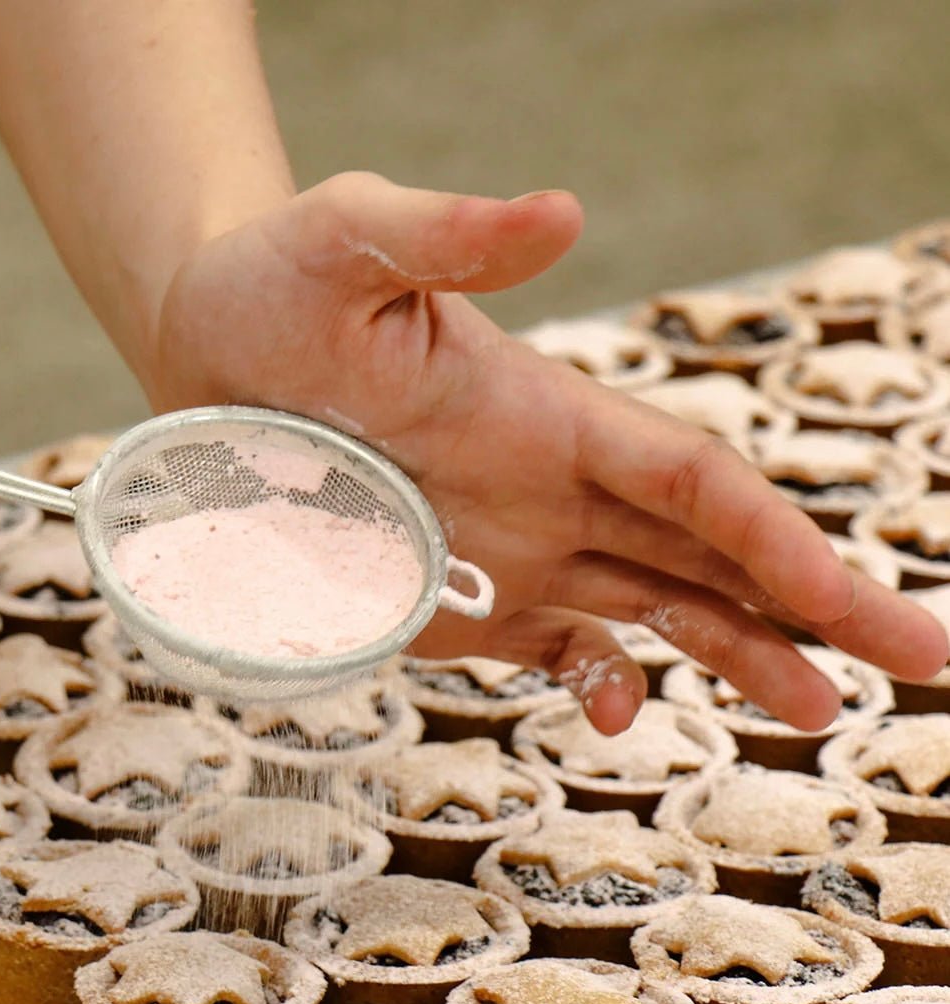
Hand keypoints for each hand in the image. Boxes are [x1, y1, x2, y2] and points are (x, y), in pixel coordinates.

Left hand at [153, 172, 947, 732]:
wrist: (202, 345)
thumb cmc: (273, 284)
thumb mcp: (347, 242)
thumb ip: (445, 235)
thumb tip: (561, 213)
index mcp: (547, 415)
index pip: (694, 486)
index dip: (779, 544)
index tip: (860, 604)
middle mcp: (549, 487)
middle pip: (706, 553)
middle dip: (809, 606)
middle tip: (913, 663)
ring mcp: (507, 548)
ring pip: (650, 606)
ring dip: (735, 656)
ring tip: (816, 712)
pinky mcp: (452, 597)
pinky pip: (547, 642)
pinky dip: (593, 680)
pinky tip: (614, 709)